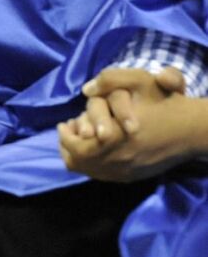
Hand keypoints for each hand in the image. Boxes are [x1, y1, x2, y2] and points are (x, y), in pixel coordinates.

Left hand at [59, 66, 207, 181]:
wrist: (192, 130)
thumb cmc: (164, 103)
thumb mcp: (140, 81)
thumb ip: (109, 80)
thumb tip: (85, 90)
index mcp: (115, 139)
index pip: (76, 146)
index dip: (65, 134)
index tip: (65, 122)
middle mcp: (118, 160)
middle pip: (78, 162)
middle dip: (68, 145)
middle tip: (69, 131)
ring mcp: (126, 172)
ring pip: (89, 171)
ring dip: (79, 155)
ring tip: (79, 138)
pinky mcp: (134, 176)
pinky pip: (104, 176)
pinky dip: (93, 164)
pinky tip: (96, 148)